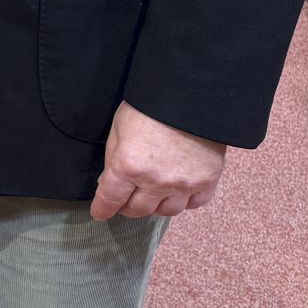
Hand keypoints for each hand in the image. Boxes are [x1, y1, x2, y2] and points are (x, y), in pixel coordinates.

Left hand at [89, 100, 226, 220]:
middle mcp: (155, 181)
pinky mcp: (206, 181)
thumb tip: (108, 183)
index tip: (100, 213)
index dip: (102, 209)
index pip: (110, 200)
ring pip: (166, 211)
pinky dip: (185, 201)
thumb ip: (113, 159)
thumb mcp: (118, 128)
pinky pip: (194, 204)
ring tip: (151, 196)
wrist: (190, 94)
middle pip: (138, 210)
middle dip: (127, 208)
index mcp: (128, 166)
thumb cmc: (148, 106)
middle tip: (125, 201)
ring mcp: (183, 184)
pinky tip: (178, 191)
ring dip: (155, 206)